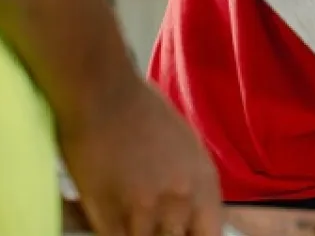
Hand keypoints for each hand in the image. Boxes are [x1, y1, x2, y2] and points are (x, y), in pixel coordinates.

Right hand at [58, 78, 222, 235]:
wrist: (103, 93)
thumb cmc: (142, 111)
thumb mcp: (185, 147)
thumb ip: (189, 186)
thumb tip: (186, 214)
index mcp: (204, 183)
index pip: (211, 235)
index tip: (181, 234)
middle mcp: (181, 201)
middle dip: (162, 235)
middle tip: (147, 224)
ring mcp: (145, 210)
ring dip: (134, 233)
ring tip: (125, 217)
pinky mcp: (108, 214)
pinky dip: (108, 233)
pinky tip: (103, 218)